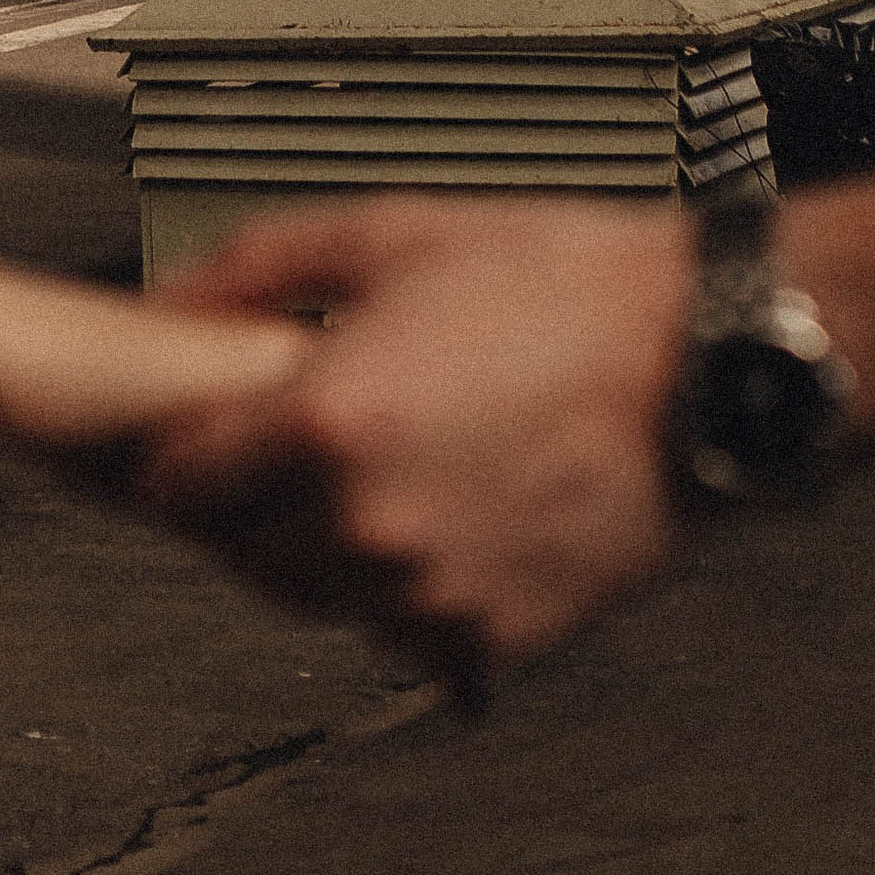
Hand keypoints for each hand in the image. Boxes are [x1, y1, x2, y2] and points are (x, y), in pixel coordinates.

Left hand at [139, 200, 696, 696]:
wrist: (705, 362)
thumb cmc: (565, 287)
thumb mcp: (394, 233)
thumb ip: (258, 266)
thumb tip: (169, 305)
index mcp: (327, 426)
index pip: (179, 487)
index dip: (184, 454)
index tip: (207, 433)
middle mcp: (367, 527)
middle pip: (240, 553)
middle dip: (250, 500)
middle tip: (301, 441)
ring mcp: (430, 595)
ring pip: (319, 598)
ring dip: (326, 546)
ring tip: (390, 466)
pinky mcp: (494, 640)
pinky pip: (405, 635)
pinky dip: (408, 587)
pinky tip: (450, 511)